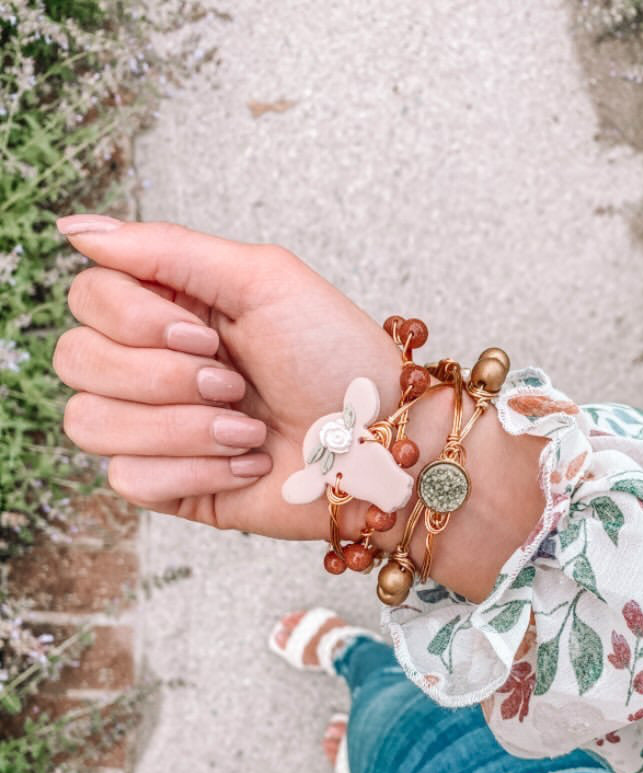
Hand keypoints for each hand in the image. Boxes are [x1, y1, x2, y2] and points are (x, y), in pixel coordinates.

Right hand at [55, 215, 545, 600]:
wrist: (380, 442)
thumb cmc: (337, 358)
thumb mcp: (262, 278)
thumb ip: (164, 248)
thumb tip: (75, 230)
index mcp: (170, 308)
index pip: (87, 299)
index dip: (137, 320)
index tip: (207, 335)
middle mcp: (153, 365)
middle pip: (76, 361)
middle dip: (164, 378)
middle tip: (233, 383)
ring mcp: (157, 428)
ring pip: (91, 423)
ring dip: (183, 428)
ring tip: (247, 429)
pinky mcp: (172, 485)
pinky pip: (129, 479)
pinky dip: (196, 470)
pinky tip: (247, 463)